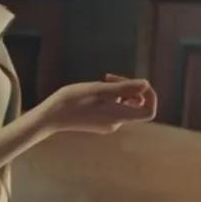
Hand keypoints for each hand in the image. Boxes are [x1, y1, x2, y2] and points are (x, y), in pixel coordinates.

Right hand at [35, 75, 157, 134]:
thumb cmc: (72, 101)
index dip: (150, 96)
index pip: (149, 111)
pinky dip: (109, 96)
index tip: (138, 83)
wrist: (50, 116)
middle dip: (130, 87)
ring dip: (118, 90)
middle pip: (136, 104)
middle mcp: (116, 123)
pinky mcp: (98, 122)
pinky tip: (93, 90)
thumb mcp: (99, 89)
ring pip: (123, 104)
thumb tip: (146, 84)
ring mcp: (107, 123)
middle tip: (111, 77)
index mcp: (119, 116)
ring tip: (100, 81)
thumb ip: (124, 88)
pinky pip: (112, 107)